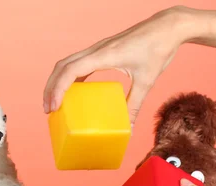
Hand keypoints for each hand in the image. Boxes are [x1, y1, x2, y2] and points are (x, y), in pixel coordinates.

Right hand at [43, 6, 197, 122]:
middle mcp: (97, 49)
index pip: (71, 70)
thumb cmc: (158, 49)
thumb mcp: (147, 81)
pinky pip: (78, 62)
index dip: (58, 88)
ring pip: (67, 62)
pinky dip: (70, 77)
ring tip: (54, 102)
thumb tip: (129, 128)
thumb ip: (135, 105)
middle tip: (48, 110)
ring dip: (57, 81)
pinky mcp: (103, 50)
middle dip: (51, 87)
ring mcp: (98, 48)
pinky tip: (72, 92)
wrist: (167, 27)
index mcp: (105, 55)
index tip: (52, 107)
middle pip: (62, 66)